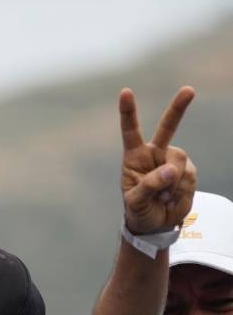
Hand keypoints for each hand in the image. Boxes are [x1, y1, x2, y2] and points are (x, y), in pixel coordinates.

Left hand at [120, 87, 196, 234]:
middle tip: (189, 90)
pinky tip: (172, 198)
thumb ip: (149, 186)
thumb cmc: (138, 211)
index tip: (126, 91)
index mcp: (134, 157)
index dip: (128, 112)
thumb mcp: (136, 202)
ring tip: (163, 197)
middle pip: (168, 126)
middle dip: (179, 107)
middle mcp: (155, 154)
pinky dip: (181, 189)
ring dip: (173, 182)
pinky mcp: (188, 171)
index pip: (131, 131)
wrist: (156, 224)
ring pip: (180, 160)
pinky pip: (189, 176)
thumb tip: (170, 169)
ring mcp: (172, 161)